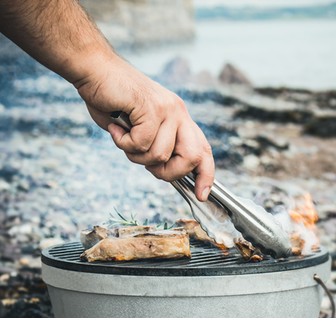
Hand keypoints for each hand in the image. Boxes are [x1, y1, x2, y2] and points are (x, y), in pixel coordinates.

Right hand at [75, 55, 213, 200]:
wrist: (95, 70)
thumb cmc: (114, 103)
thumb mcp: (141, 130)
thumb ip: (156, 147)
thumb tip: (165, 171)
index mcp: (180, 119)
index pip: (203, 150)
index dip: (206, 174)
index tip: (201, 194)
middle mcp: (179, 113)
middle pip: (192, 157)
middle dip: (168, 172)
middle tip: (147, 165)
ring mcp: (168, 108)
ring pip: (160, 155)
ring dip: (136, 156)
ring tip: (123, 137)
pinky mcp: (152, 106)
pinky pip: (142, 143)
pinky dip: (124, 143)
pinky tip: (116, 128)